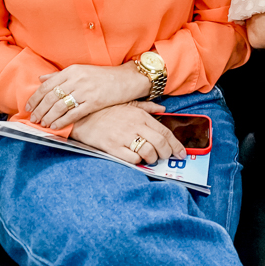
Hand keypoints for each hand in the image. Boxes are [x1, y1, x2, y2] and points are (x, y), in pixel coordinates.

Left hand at [26, 62, 150, 129]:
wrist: (126, 79)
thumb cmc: (103, 76)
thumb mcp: (81, 70)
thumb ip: (60, 75)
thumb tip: (41, 78)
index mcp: (72, 70)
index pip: (47, 85)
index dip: (35, 97)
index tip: (28, 107)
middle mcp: (77, 79)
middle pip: (51, 97)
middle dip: (39, 110)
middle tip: (33, 119)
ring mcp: (85, 90)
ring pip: (59, 106)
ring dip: (48, 117)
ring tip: (42, 124)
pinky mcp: (94, 102)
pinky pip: (73, 113)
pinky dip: (62, 121)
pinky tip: (55, 126)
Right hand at [71, 101, 186, 163]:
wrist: (83, 115)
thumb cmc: (107, 110)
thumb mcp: (129, 103)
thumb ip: (148, 107)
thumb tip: (163, 110)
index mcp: (141, 115)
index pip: (165, 132)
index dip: (176, 145)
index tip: (181, 153)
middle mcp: (135, 126)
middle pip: (160, 143)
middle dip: (167, 154)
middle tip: (166, 158)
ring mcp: (124, 137)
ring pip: (148, 152)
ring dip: (153, 159)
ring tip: (150, 159)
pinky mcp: (113, 147)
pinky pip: (132, 159)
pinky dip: (138, 162)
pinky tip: (136, 159)